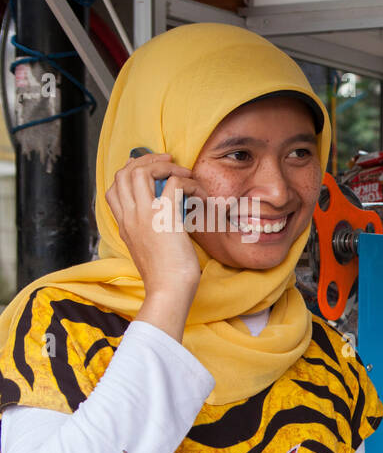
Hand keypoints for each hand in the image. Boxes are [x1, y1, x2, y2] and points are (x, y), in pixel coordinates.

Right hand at [105, 152, 206, 339]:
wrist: (168, 291)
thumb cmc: (165, 276)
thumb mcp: (149, 249)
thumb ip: (149, 231)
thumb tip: (167, 218)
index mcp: (124, 225)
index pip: (113, 188)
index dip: (130, 172)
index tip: (151, 170)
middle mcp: (129, 217)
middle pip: (123, 173)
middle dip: (146, 161)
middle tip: (168, 162)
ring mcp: (143, 216)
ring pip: (142, 172)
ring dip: (165, 166)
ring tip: (184, 172)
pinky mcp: (164, 217)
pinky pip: (174, 184)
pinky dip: (188, 182)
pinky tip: (200, 194)